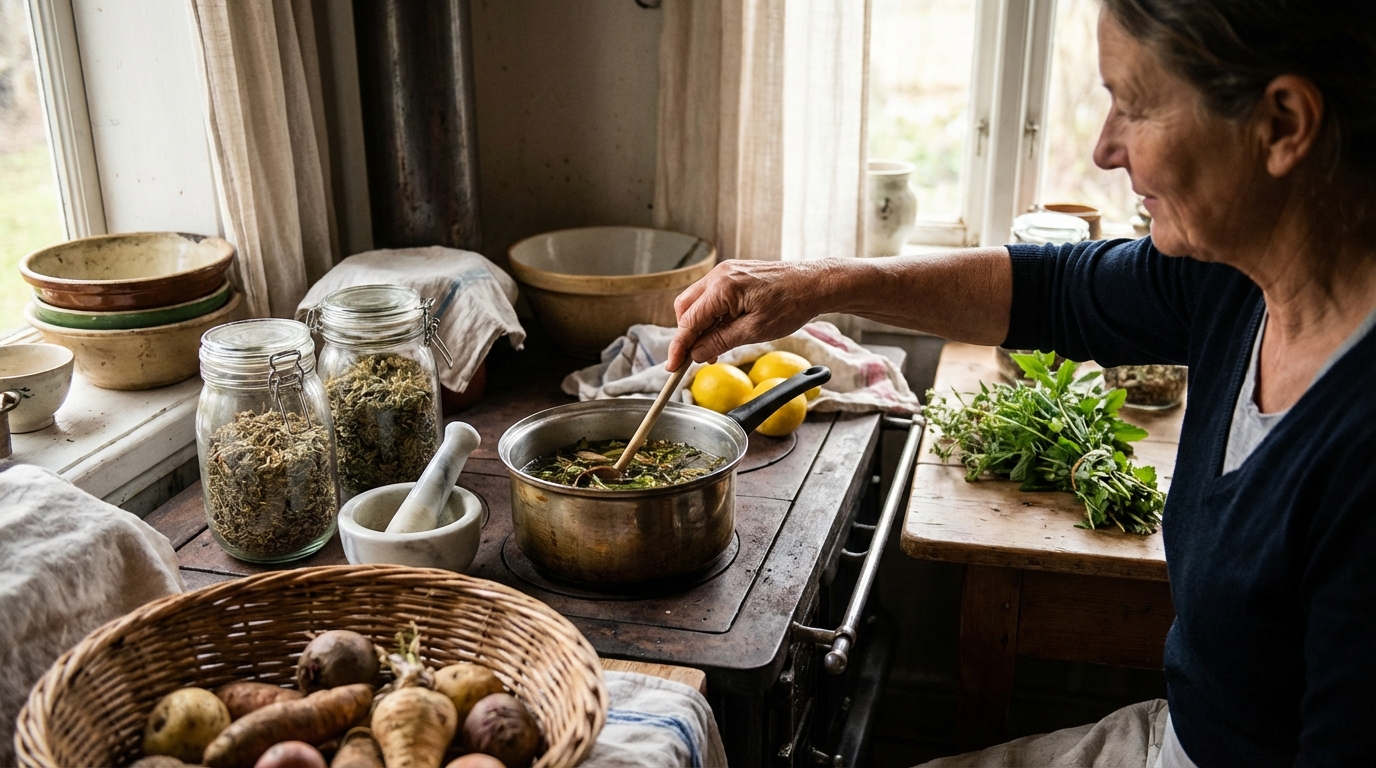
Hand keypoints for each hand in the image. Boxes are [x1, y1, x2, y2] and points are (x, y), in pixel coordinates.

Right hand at [667, 259, 835, 370]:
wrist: (815, 284)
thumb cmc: (791, 305)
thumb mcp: (754, 331)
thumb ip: (720, 341)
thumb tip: (695, 354)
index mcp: (722, 288)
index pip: (688, 321)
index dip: (678, 347)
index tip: (672, 366)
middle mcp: (719, 275)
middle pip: (685, 308)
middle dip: (686, 335)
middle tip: (695, 359)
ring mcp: (726, 272)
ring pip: (697, 302)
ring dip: (700, 326)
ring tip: (714, 348)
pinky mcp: (733, 275)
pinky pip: (711, 296)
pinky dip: (711, 316)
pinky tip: (723, 331)